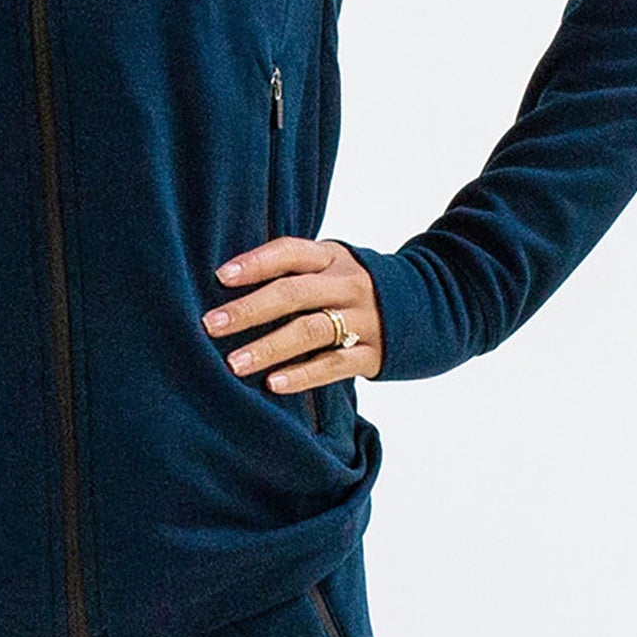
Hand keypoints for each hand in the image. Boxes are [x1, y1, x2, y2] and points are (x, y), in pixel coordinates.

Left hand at [201, 238, 383, 388]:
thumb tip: (227, 284)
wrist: (425, 307)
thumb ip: (292, 270)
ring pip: (310, 331)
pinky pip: (333, 366)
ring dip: (268, 347)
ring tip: (234, 363)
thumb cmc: (351, 286)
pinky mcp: (373, 354)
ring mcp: (363, 319)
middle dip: (249, 309)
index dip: (255, 262)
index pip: (290, 253)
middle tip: (212, 325)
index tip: (220, 276)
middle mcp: (348, 284)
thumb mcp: (330, 265)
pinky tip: (273, 384)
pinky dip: (302, 375)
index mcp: (332, 257)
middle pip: (293, 293)